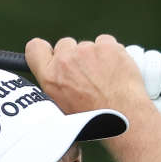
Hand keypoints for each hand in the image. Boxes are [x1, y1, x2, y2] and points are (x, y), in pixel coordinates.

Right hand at [23, 35, 152, 118]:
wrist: (126, 118)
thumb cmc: (96, 119)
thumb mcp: (65, 108)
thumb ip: (57, 86)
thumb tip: (58, 77)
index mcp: (50, 77)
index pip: (35, 48)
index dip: (46, 50)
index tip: (54, 55)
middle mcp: (65, 61)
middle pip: (65, 44)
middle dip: (75, 55)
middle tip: (88, 76)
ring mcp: (87, 51)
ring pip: (88, 45)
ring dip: (96, 56)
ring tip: (106, 79)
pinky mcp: (107, 46)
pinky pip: (106, 42)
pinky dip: (112, 53)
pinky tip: (116, 70)